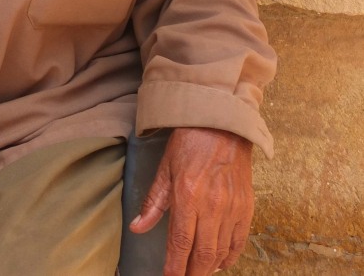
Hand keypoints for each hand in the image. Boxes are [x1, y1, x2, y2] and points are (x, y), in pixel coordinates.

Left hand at [129, 127, 253, 274]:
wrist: (222, 124)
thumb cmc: (189, 143)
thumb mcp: (165, 168)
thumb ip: (153, 202)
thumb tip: (138, 228)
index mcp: (187, 195)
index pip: (180, 243)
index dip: (174, 267)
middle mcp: (211, 205)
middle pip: (202, 254)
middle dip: (191, 272)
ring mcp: (232, 208)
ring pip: (220, 252)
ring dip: (208, 267)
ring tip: (198, 271)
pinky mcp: (247, 207)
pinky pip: (239, 242)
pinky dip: (229, 257)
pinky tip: (220, 262)